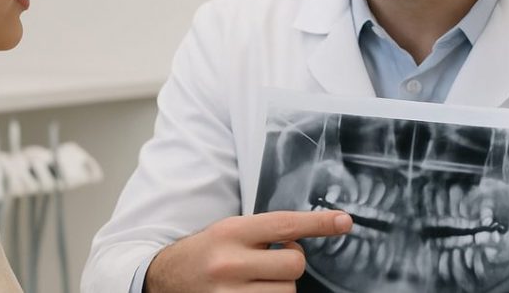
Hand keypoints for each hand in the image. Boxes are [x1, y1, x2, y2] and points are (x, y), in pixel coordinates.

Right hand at [144, 210, 352, 292]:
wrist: (164, 279)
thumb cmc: (204, 253)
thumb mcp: (228, 231)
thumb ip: (263, 232)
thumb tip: (307, 233)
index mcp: (230, 232)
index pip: (285, 224)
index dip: (319, 223)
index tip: (344, 221)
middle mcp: (230, 263)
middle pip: (294, 265)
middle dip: (290, 263)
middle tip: (270, 261)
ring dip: (280, 288)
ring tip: (256, 280)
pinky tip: (254, 290)